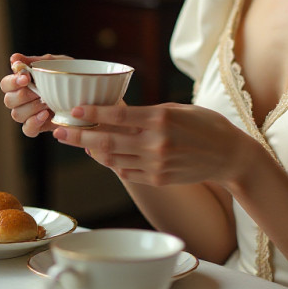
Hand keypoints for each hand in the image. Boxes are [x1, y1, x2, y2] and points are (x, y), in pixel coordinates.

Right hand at [0, 53, 69, 136]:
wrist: (90, 92)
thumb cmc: (70, 74)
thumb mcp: (56, 63)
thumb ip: (35, 61)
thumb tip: (13, 58)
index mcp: (23, 83)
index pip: (6, 84)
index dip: (12, 81)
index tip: (26, 77)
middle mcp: (22, 100)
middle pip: (8, 101)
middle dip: (22, 95)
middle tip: (38, 92)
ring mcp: (30, 114)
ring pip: (17, 114)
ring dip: (31, 107)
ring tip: (47, 102)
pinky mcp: (39, 127)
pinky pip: (27, 130)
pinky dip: (34, 122)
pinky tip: (45, 114)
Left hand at [52, 101, 254, 188]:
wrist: (229, 156)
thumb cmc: (205, 125)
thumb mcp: (178, 109)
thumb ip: (148, 113)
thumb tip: (117, 115)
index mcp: (161, 119)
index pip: (117, 116)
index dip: (92, 114)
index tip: (73, 110)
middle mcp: (155, 143)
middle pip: (106, 140)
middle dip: (78, 136)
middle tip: (58, 131)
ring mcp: (156, 165)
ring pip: (112, 158)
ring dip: (91, 150)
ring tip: (78, 141)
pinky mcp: (157, 179)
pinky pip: (126, 171)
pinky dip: (112, 162)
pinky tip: (103, 154)